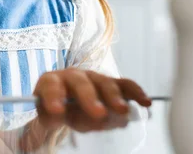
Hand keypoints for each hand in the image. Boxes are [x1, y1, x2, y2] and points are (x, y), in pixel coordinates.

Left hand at [32, 69, 150, 132]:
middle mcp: (73, 75)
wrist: (66, 103)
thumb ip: (50, 116)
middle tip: (98, 114)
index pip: (50, 86)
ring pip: (105, 84)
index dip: (53, 96)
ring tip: (122, 111)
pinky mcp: (111, 85)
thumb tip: (61, 113)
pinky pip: (125, 85)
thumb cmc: (55, 109)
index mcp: (52, 81)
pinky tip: (145, 102)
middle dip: (90, 98)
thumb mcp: (47, 115)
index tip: (58, 110)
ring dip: (114, 97)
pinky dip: (136, 92)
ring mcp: (94, 78)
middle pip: (81, 83)